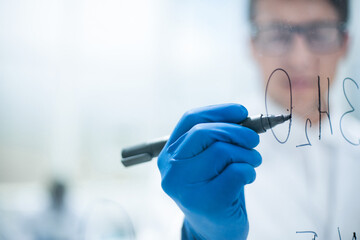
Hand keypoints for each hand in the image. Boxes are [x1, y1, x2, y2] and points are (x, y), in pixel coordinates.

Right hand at [157, 103, 261, 239]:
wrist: (211, 231)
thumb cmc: (213, 189)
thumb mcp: (207, 161)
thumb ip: (216, 139)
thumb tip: (242, 117)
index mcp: (168, 155)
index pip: (190, 120)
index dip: (218, 111)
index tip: (242, 111)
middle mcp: (171, 170)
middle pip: (205, 132)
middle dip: (236, 132)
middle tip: (254, 140)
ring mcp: (185, 187)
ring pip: (223, 151)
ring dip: (247, 154)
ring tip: (251, 163)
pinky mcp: (205, 202)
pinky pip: (236, 171)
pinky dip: (249, 171)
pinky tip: (247, 178)